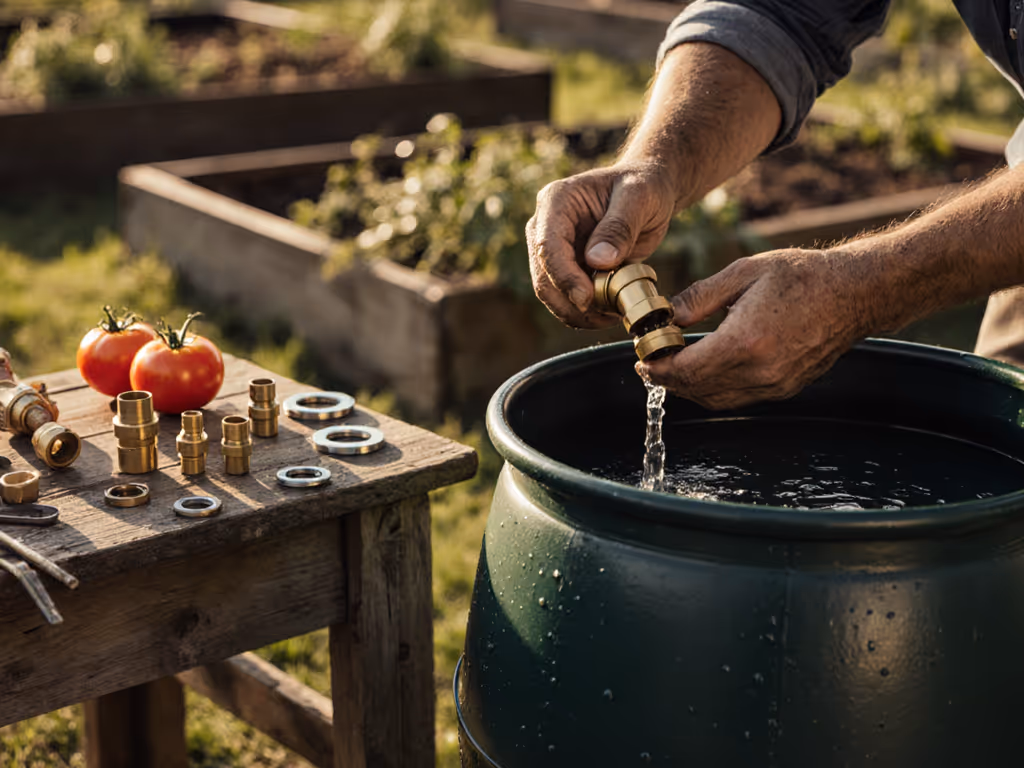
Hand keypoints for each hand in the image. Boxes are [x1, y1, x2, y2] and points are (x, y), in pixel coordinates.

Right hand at [526, 161, 680, 328]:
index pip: (547, 246)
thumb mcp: (640, 198)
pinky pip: (567, 298)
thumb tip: (597, 262)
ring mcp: (553, 250)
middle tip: (606, 316)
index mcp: (556, 201)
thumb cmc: (644, 186)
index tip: (586, 299)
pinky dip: (586, 313)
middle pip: (544, 276)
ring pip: (552, 293)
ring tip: (612, 316)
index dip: (563, 276)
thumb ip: (619, 227)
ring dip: (578, 313)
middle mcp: (545, 226)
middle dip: (571, 302)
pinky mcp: (567, 268)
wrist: (648, 192)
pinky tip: (610, 313)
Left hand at [639, 249, 874, 408]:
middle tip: (650, 365)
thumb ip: (700, 297)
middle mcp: (760, 371)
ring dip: (689, 388)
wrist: (855, 293)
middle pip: (697, 390)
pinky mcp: (785, 389)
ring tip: (671, 369)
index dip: (658, 370)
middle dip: (668, 381)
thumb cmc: (802, 276)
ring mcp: (775, 385)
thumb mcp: (743, 273)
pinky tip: (704, 371)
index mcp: (745, 342)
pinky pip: (738, 398)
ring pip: (717, 399)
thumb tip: (668, 316)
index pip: (686, 370)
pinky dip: (714, 390)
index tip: (642, 360)